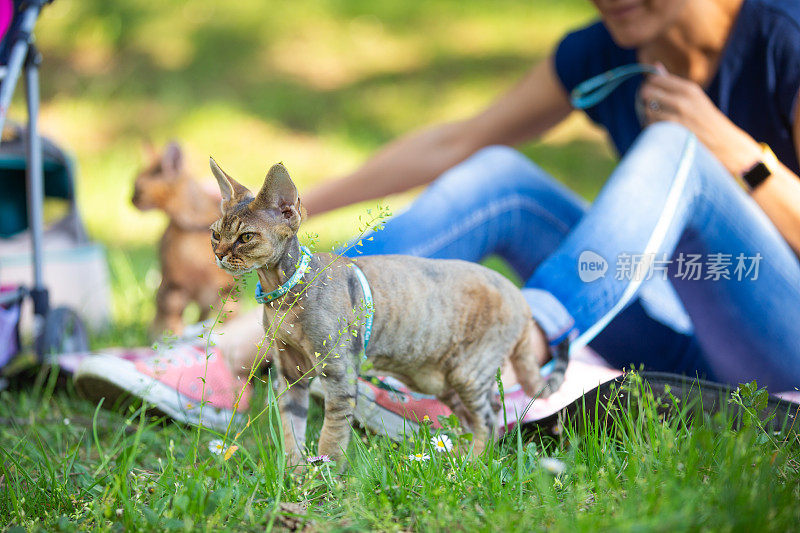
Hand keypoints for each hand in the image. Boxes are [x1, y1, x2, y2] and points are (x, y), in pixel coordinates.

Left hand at [639, 64, 760, 175]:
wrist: (723, 144)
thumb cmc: (704, 120)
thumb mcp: (694, 97)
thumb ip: (672, 83)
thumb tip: (655, 66)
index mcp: (688, 88)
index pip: (654, 79)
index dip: (648, 86)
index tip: (650, 94)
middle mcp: (682, 100)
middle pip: (646, 92)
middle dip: (643, 100)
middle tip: (648, 108)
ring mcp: (677, 117)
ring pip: (646, 110)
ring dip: (646, 116)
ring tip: (655, 121)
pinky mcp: (672, 133)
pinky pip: (650, 126)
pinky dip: (650, 129)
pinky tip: (659, 131)